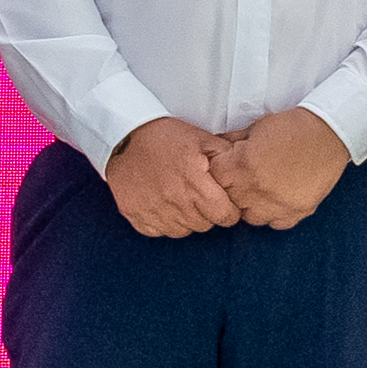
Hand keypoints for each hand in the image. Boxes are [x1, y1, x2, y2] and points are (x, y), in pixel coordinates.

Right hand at [104, 118, 239, 237]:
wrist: (122, 136)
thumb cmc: (163, 136)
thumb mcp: (201, 138)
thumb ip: (225, 157)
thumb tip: (244, 171)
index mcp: (194, 183)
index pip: (225, 216)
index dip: (228, 210)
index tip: (223, 202)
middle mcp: (175, 201)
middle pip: (205, 225)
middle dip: (207, 212)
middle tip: (198, 194)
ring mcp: (154, 211)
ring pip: (183, 230)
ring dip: (185, 218)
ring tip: (179, 196)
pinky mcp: (136, 216)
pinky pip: (159, 231)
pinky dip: (164, 221)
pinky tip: (162, 203)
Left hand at [222, 107, 352, 228]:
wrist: (330, 132)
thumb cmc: (295, 126)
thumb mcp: (258, 127)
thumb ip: (235, 141)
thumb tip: (218, 146)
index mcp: (244, 164)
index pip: (215, 177)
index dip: (220, 170)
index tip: (227, 166)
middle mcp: (257, 188)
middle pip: (229, 200)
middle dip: (233, 188)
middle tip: (245, 176)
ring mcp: (278, 203)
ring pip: (250, 217)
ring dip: (252, 205)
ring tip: (262, 189)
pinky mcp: (298, 211)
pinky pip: (276, 223)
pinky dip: (275, 214)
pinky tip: (279, 198)